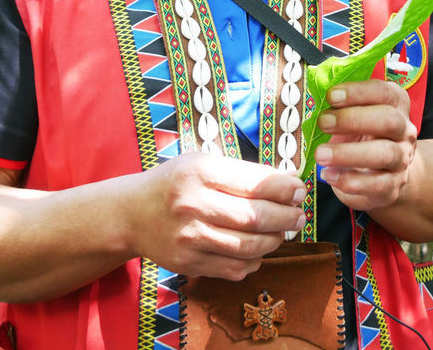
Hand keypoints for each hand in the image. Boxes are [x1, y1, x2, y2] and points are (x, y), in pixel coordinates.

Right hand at [126, 152, 306, 279]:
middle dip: (287, 217)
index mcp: (200, 172)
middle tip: (299, 215)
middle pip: (256, 217)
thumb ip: (245, 173)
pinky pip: (235, 269)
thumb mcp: (204, 163)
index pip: (255, 183)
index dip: (285, 189)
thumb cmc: (176, 183)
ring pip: (249, 247)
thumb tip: (290, 184)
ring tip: (282, 232)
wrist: (132, 214)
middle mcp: (193, 205)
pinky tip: (258, 250)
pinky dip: (254, 261)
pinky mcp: (189, 264)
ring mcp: (190, 239)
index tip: (300, 190)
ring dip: (275, 240)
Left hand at [313, 80, 417, 211]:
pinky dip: (350, 180)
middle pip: (388, 120)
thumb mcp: (354, 115)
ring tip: (320, 154)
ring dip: (349, 153)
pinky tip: (328, 175)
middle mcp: (403, 130)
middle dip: (353, 119)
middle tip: (323, 122)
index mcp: (396, 105)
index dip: (358, 92)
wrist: (386, 173)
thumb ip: (340, 104)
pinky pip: (377, 184)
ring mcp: (401, 159)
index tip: (330, 95)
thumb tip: (314, 91)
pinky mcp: (393, 186)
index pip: (384, 92)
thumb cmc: (362, 135)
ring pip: (384, 153)